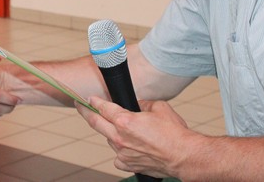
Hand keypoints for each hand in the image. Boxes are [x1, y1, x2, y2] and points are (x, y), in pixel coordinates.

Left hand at [76, 96, 190, 177]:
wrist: (183, 156)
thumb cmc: (174, 133)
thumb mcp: (158, 107)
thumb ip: (142, 104)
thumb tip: (136, 104)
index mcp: (125, 121)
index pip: (103, 108)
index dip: (95, 101)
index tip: (90, 98)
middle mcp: (120, 137)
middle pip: (95, 122)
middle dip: (85, 112)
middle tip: (80, 106)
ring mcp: (122, 153)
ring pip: (109, 139)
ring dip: (110, 132)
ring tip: (122, 128)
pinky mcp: (128, 164)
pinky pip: (118, 155)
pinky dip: (120, 149)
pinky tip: (129, 146)